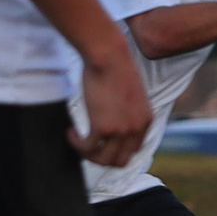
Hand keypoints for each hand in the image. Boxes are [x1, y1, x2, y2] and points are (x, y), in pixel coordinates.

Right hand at [75, 46, 150, 166]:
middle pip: (120, 160)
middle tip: (87, 148)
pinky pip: (87, 148)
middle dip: (102, 158)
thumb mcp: (131, 93)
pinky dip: (76, 144)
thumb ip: (128, 110)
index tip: (101, 144)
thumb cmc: (116, 67)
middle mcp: (136, 129)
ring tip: (77, 141)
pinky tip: (70, 132)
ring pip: (103, 159)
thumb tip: (114, 118)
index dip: (116, 151)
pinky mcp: (102, 127)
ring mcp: (121, 130)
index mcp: (146, 120)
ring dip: (87, 154)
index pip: (134, 150)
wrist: (108, 55)